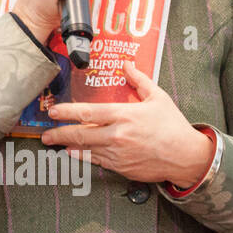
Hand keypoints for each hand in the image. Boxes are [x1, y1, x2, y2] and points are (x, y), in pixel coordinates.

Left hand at [39, 62, 215, 187]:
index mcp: (125, 115)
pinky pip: (97, 161)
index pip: (88, 112)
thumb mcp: (158, 98)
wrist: (187, 157)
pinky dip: (83, 157)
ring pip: (86, 149)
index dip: (67, 112)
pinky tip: (73, 153)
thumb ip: (139, 80)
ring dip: (68, 146)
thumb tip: (127, 64)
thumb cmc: (173, 126)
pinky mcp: (122, 167)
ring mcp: (119, 153)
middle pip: (81, 134)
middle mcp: (118, 135)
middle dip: (59, 133)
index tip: (53, 111)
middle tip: (45, 134)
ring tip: (55, 143)